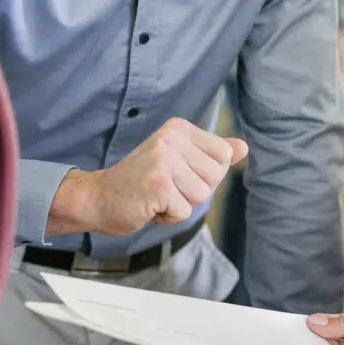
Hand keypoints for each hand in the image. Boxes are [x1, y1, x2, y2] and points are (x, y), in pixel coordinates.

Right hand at [49, 119, 246, 236]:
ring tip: (157, 196)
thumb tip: (243, 147)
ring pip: (202, 195)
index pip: (224, 154)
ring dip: (180, 204)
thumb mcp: (179, 161)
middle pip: (215, 176)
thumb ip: (211, 154)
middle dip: (194, 191)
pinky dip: (167, 217)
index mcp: (179, 128)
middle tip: (165, 187)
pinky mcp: (158, 184)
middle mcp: (171, 138)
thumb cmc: (142, 182)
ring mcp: (163, 159)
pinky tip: (149, 205)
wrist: (99, 198)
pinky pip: (184, 211)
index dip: (205, 174)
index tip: (178, 173)